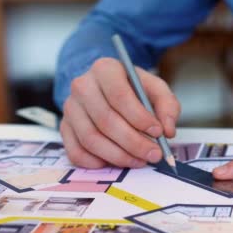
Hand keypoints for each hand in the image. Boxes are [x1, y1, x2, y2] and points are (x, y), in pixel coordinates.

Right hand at [60, 58, 180, 167]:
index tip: (158, 132)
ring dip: (119, 156)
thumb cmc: (131, 88)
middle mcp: (82, 86)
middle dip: (134, 142)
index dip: (139, 117)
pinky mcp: (64, 128)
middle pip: (106, 120)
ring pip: (91, 139)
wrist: (105, 87)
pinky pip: (76, 152)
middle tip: (154, 154)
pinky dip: (97, 162)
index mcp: (104, 69)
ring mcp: (70, 108)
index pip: (119, 96)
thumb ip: (167, 106)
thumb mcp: (154, 88)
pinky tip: (116, 162)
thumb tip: (167, 130)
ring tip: (140, 160)